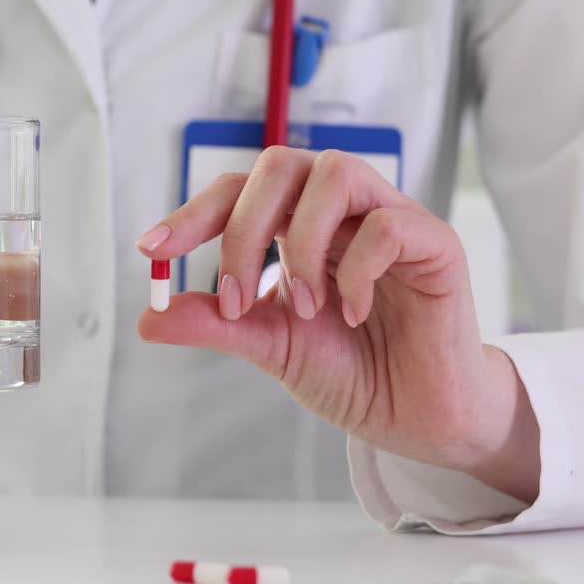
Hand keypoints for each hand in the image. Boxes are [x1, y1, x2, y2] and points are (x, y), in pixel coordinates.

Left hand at [135, 148, 540, 501]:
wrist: (416, 418)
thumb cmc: (351, 369)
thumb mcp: (268, 345)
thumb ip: (215, 325)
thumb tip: (147, 319)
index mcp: (298, 222)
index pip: (239, 190)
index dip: (193, 212)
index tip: (152, 250)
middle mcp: (342, 209)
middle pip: (281, 165)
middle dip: (243, 228)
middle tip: (234, 298)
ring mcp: (392, 217)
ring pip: (335, 173)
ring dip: (302, 242)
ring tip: (303, 306)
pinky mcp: (437, 244)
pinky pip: (389, 224)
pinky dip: (356, 270)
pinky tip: (352, 312)